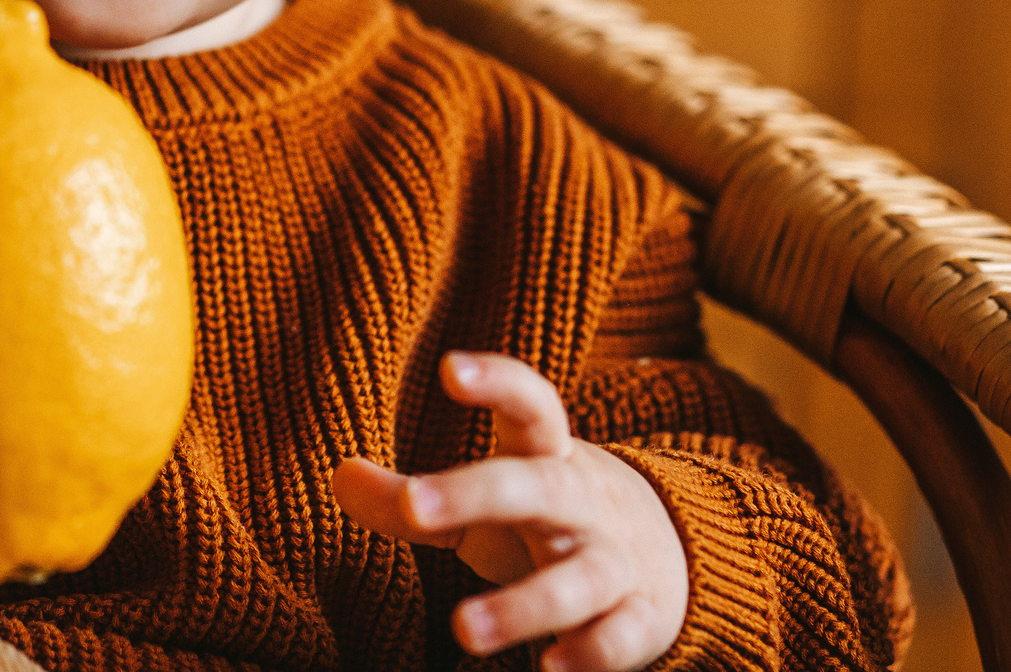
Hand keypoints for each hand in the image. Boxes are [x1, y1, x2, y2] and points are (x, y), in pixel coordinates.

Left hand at [333, 353, 686, 669]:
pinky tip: (549, 667)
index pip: (531, 405)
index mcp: (546, 456)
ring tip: (461, 629)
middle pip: (538, 487)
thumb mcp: (483, 504)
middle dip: (478, 493)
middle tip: (416, 506)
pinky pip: (619, 637)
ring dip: (522, 606)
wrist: (671, 556)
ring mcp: (616, 561)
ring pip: (578, 579)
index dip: (496, 383)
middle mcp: (583, 503)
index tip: (449, 369)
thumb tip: (339, 475)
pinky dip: (590, 654)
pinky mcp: (640, 619)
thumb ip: (412, 501)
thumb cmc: (545, 521)